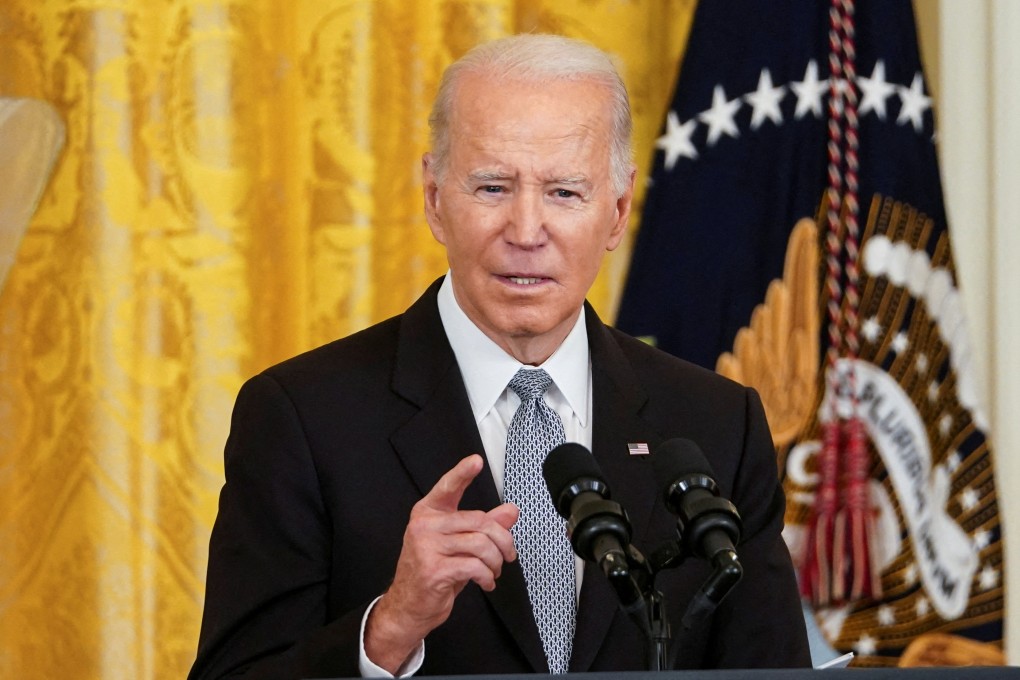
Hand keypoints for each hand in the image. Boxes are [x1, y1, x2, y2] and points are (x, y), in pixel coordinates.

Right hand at [364, 454, 518, 672]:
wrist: (409, 607)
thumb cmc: (434, 572)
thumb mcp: (461, 546)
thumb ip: (485, 526)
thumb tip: (511, 511)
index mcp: (428, 513)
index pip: (447, 488)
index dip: (462, 473)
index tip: (476, 461)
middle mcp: (424, 526)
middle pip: (479, 521)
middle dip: (502, 540)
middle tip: (509, 555)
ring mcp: (426, 547)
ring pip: (480, 545)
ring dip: (496, 561)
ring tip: (494, 571)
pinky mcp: (433, 569)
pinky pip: (474, 566)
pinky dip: (487, 576)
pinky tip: (486, 582)